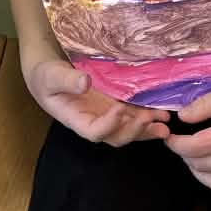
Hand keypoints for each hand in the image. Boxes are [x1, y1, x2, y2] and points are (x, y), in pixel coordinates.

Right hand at [24, 57, 169, 146]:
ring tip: (165, 123)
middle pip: (115, 137)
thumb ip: (66, 80)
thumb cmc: (45, 76)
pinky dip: (148, 116)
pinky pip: (132, 115)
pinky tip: (163, 113)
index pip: (93, 132)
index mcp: (75, 119)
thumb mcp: (51, 76)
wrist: (49, 73)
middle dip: (134, 131)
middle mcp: (93, 121)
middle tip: (149, 120)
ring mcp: (105, 114)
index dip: (108, 125)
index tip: (119, 109)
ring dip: (147, 128)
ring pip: (128, 129)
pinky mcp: (114, 105)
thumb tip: (84, 83)